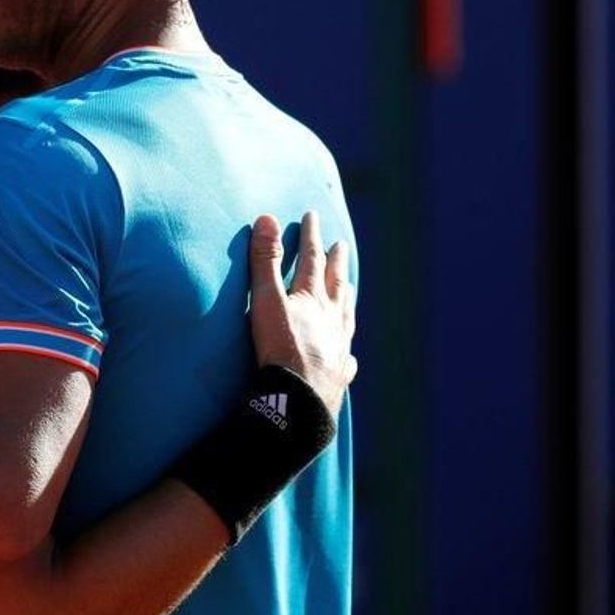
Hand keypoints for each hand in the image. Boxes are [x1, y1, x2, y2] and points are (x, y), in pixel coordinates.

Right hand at [247, 211, 356, 416]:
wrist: (300, 398)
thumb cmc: (279, 348)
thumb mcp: (266, 300)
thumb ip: (265, 261)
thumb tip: (267, 219)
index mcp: (313, 298)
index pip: (312, 260)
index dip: (310, 236)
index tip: (311, 216)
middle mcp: (331, 318)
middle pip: (336, 283)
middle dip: (336, 261)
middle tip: (341, 245)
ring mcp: (339, 345)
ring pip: (346, 314)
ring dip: (346, 297)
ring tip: (348, 287)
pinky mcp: (339, 372)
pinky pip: (347, 355)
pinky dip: (346, 348)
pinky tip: (348, 351)